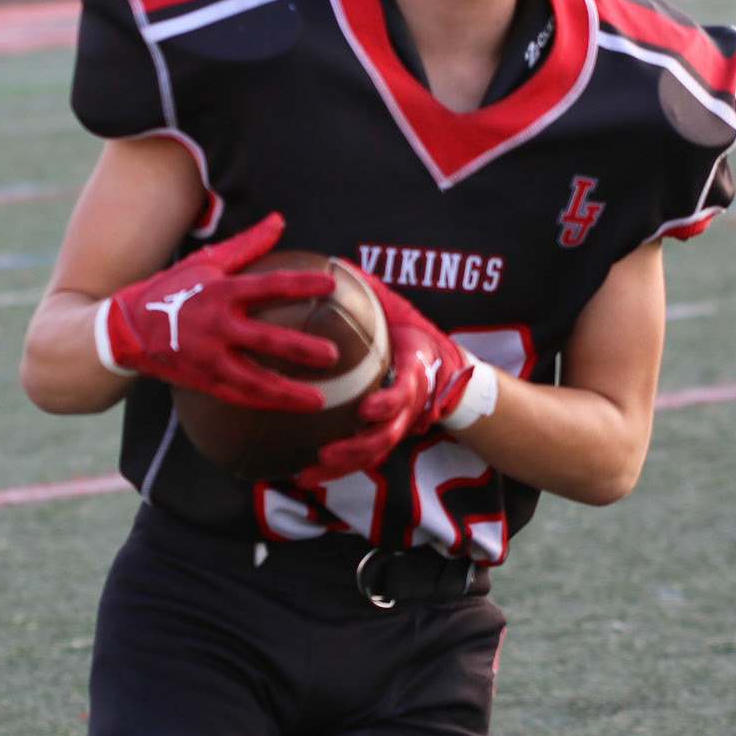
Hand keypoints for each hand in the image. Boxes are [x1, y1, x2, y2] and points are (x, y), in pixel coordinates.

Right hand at [97, 212, 338, 412]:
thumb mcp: (206, 261)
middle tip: (333, 355)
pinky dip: (265, 403)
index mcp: (219, 292)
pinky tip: (289, 407)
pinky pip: (239, 396)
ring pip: (255, 380)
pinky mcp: (202, 381)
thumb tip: (280, 220)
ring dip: (288, 393)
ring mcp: (208, 358)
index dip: (301, 284)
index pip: (268, 285)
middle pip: (266, 340)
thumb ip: (247, 244)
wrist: (124, 330)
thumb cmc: (171, 290)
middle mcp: (215, 326)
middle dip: (302, 349)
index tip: (332, 284)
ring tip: (320, 400)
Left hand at [300, 279, 474, 480]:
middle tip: (328, 451)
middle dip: (358, 447)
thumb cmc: (407, 334)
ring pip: (370, 454)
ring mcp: (394, 426)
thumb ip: (371, 292)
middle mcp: (405, 407)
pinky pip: (357, 458)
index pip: (404, 393)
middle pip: (386, 436)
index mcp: (413, 375)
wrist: (436, 363)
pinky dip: (332, 470)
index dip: (388, 404)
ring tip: (309, 473)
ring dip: (342, 467)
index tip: (368, 406)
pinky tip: (300, 473)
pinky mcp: (379, 437)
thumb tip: (334, 262)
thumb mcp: (398, 312)